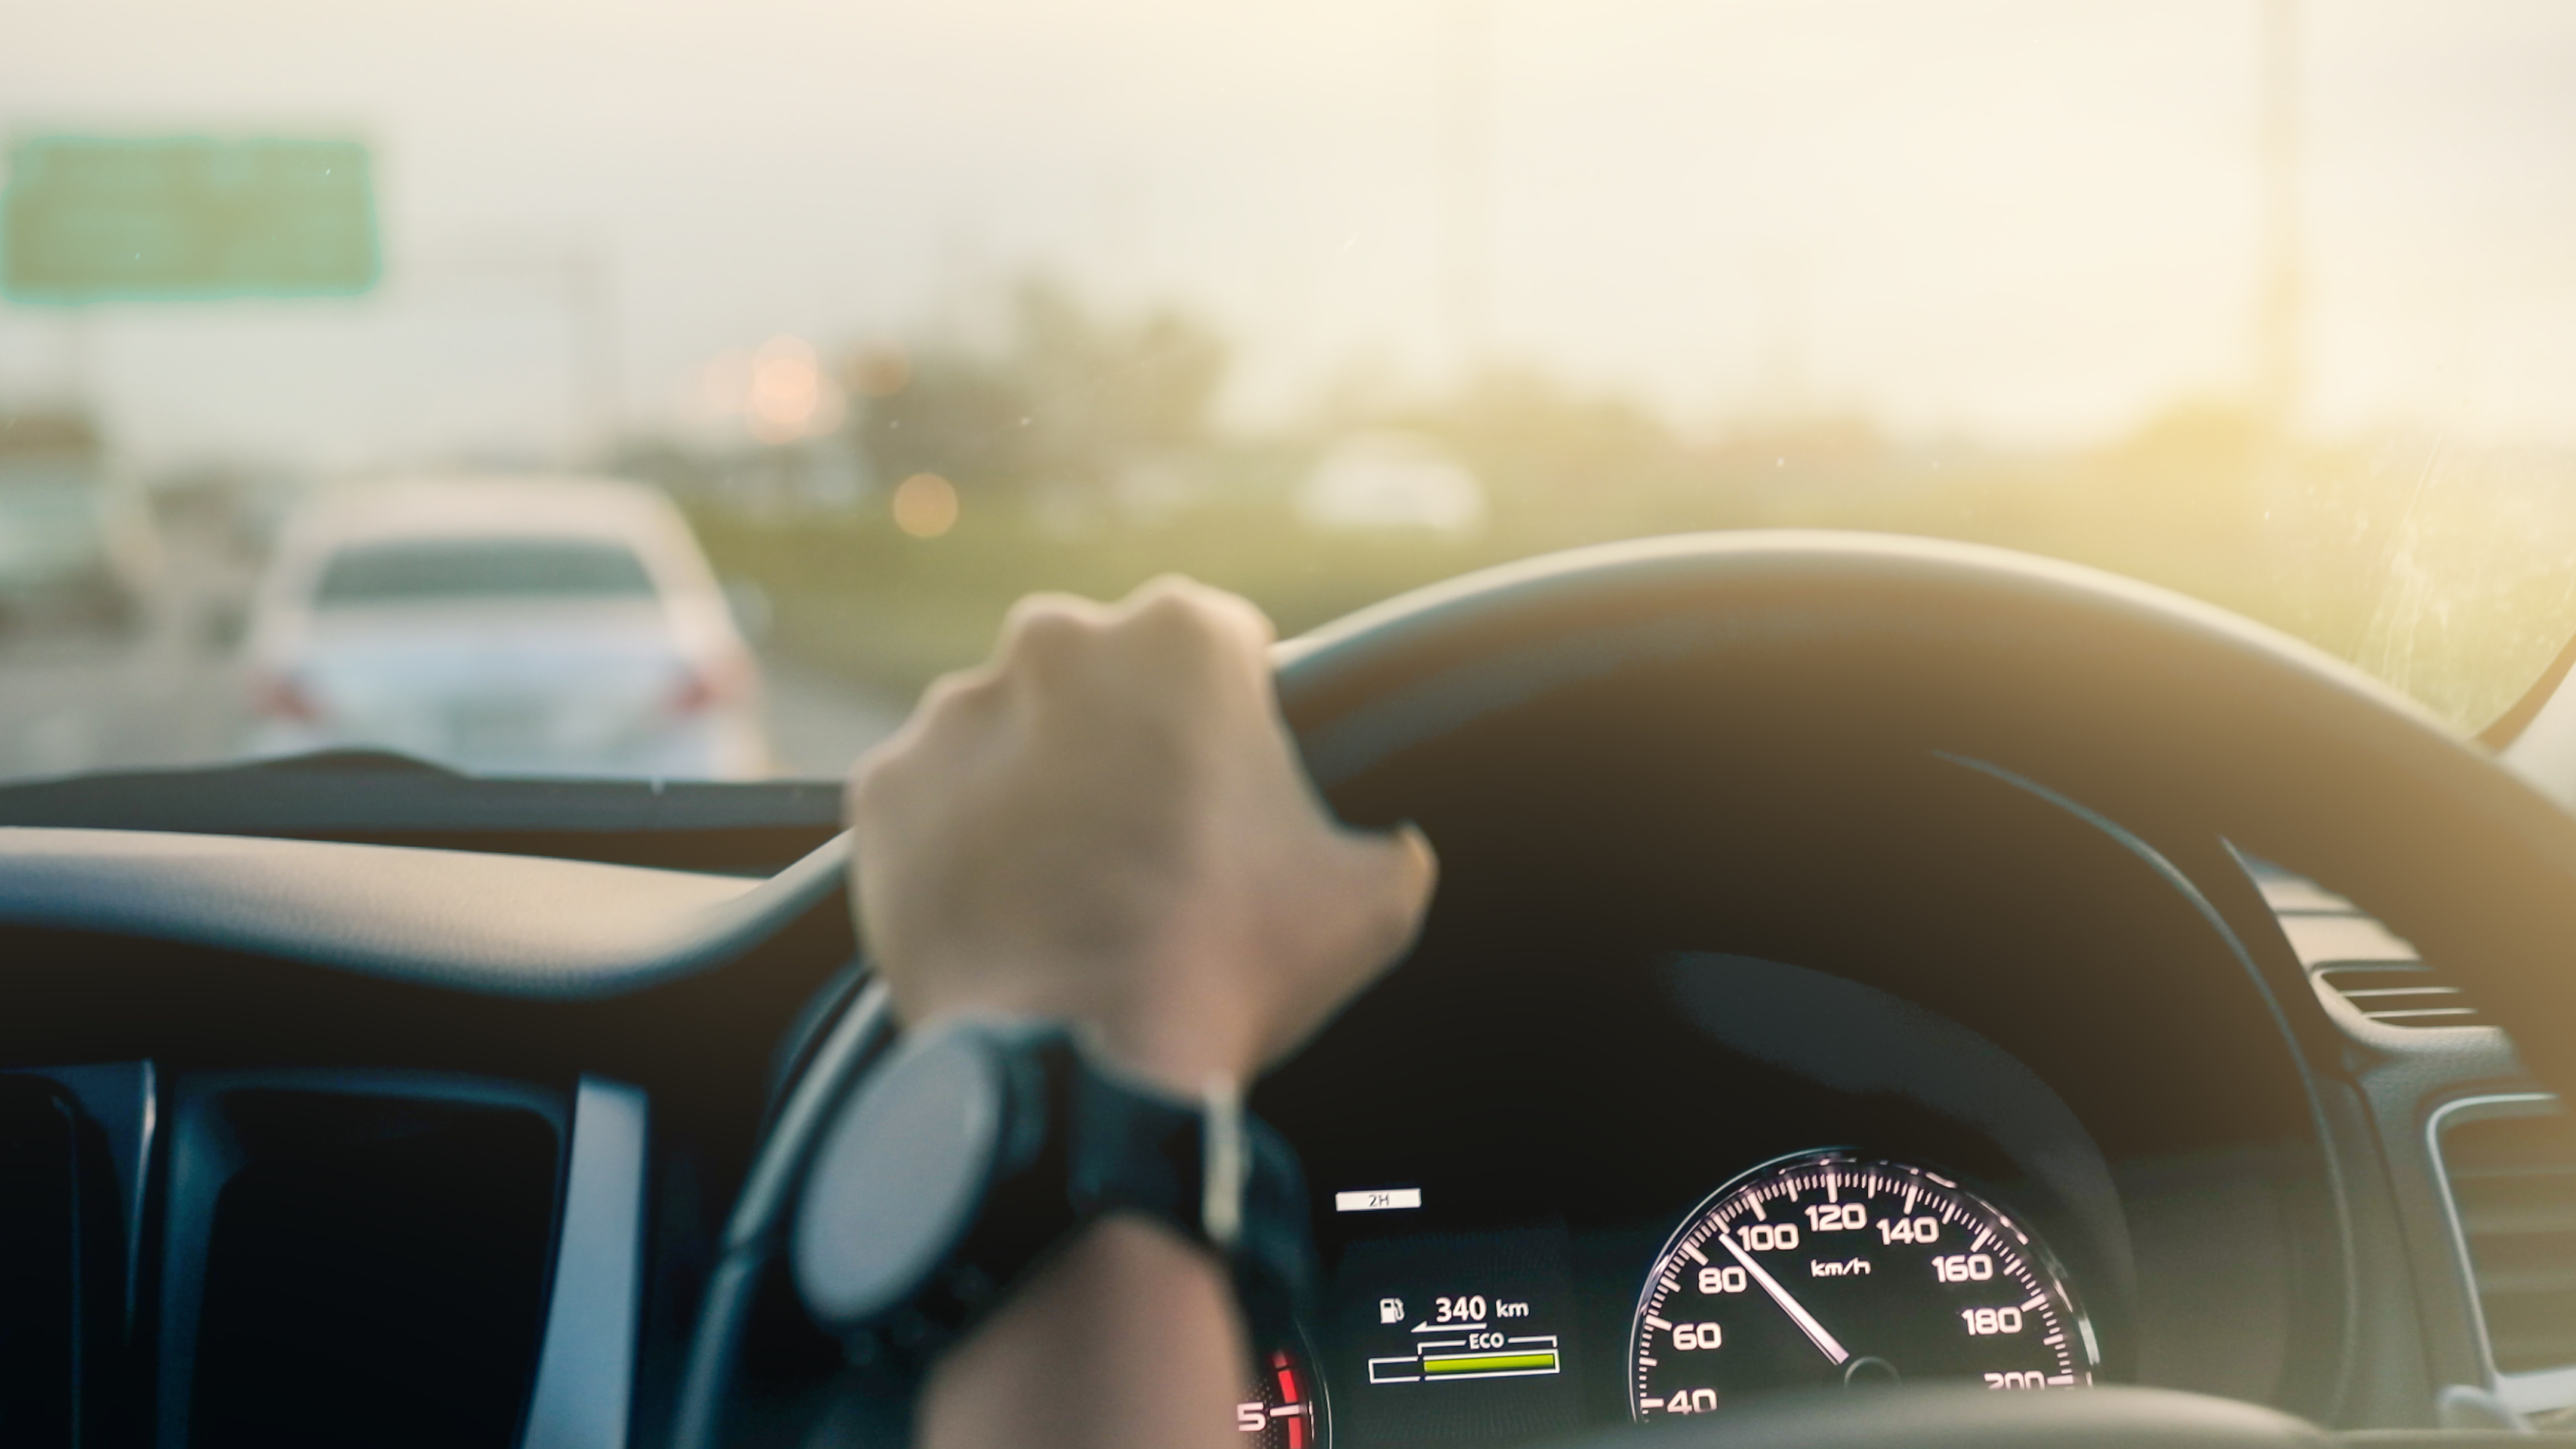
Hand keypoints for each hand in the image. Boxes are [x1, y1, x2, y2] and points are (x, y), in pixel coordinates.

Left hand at [846, 576, 1436, 1093]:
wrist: (1074, 1065)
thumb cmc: (1226, 965)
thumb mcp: (1370, 899)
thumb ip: (1386, 844)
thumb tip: (1392, 851)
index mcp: (1183, 639)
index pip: (1222, 650)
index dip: (1234, 725)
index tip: (1229, 789)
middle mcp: (1056, 645)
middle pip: (1102, 679)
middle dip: (1122, 740)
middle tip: (1146, 842)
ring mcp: (955, 713)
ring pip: (1007, 734)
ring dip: (1036, 788)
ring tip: (1066, 890)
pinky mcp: (884, 789)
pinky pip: (930, 803)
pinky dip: (958, 845)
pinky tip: (1001, 911)